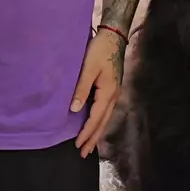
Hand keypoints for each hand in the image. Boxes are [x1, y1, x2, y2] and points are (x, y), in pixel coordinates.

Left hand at [71, 27, 124, 157]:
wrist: (114, 36)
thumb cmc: (100, 50)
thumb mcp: (88, 68)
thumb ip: (82, 88)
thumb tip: (75, 110)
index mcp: (107, 93)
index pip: (95, 118)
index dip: (86, 132)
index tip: (77, 145)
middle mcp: (113, 96)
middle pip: (103, 122)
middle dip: (93, 138)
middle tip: (84, 153)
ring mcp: (115, 92)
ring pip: (105, 118)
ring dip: (97, 132)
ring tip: (89, 144)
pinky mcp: (113, 88)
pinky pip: (106, 111)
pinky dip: (100, 121)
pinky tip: (95, 123)